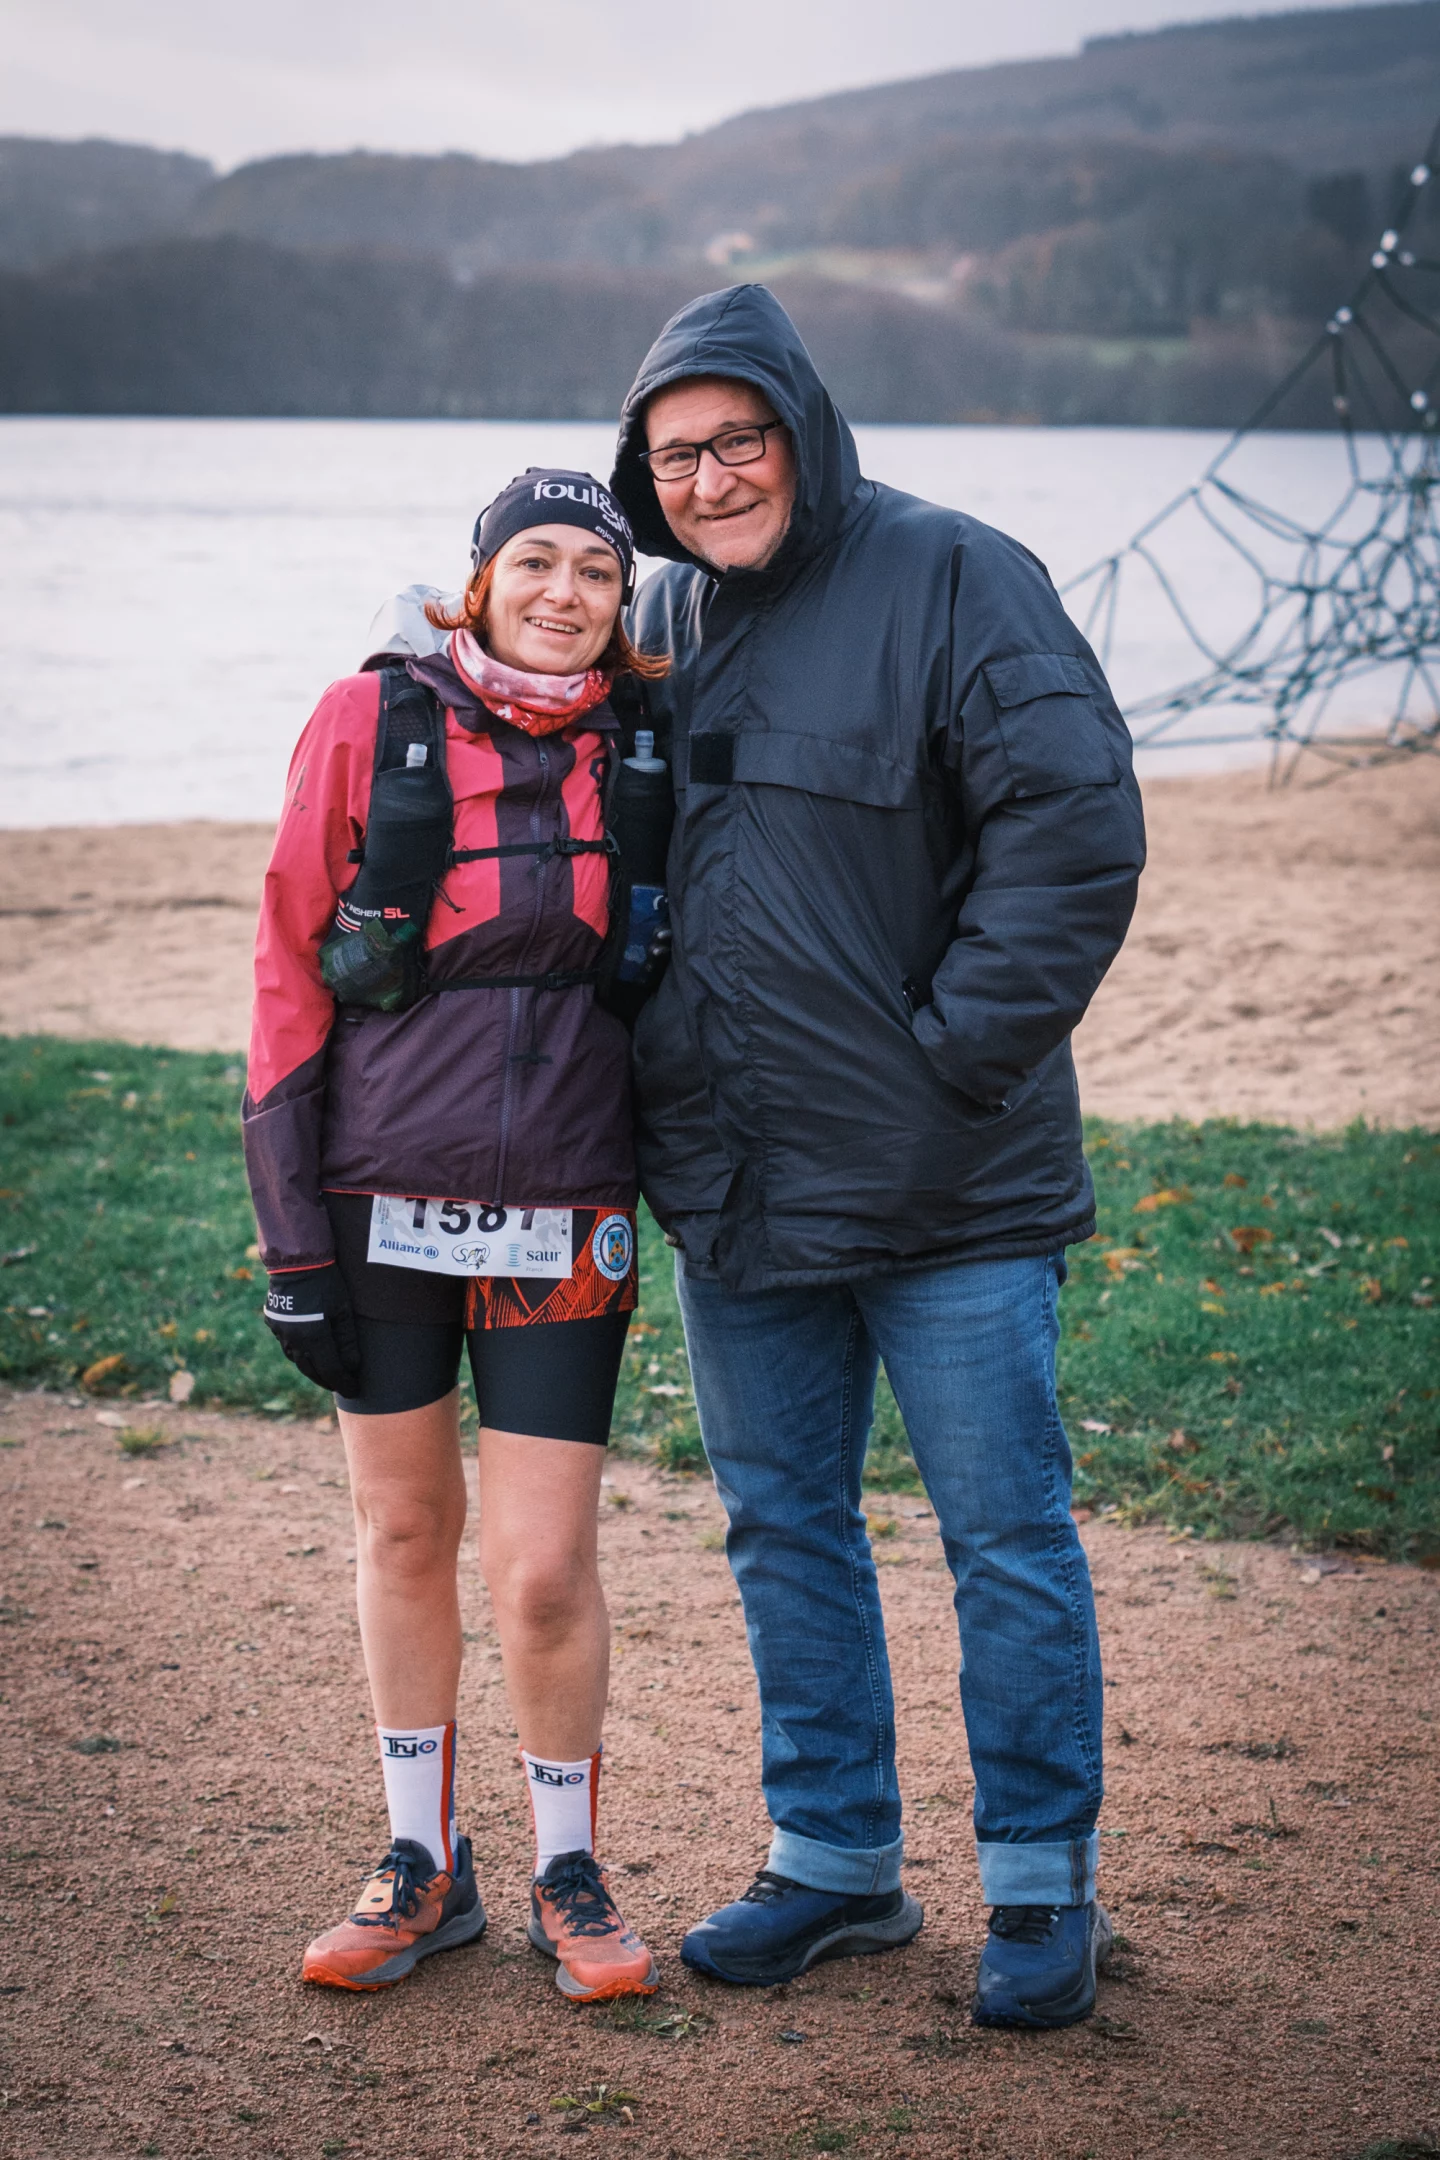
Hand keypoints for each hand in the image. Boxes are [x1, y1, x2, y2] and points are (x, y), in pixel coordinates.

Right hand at [263, 1262, 361, 1393]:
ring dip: (312, 1370)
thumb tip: (352, 1366)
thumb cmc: (326, 1283)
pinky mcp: (274, 1324)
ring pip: (297, 1360)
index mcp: (314, 1338)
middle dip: (328, 1381)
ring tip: (325, 1374)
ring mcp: (281, 1333)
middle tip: (341, 1385)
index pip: (331, 1371)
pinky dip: (299, 1354)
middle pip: (312, 1370)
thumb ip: (347, 1340)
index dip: (344, 1383)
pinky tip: (307, 1355)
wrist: (296, 1262)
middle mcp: (295, 1341)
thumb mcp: (343, 1310)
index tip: (354, 1390)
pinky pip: (287, 1346)